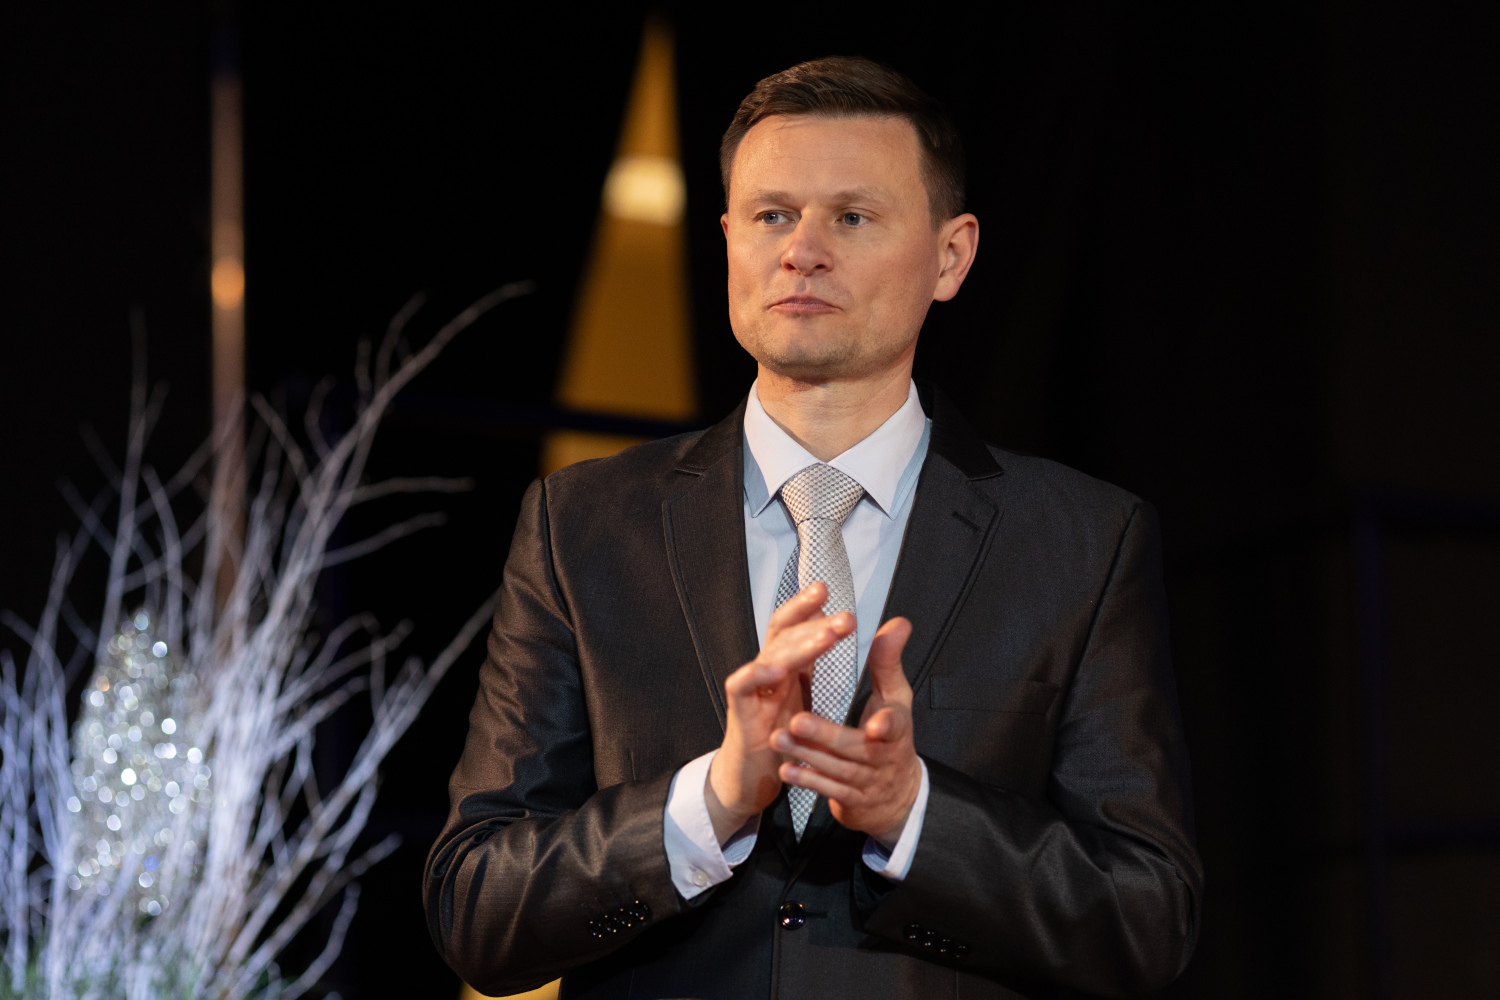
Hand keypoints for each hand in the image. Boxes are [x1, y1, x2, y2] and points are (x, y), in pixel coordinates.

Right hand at [707, 583, 854, 842]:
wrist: (756, 778)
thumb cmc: (784, 738)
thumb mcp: (811, 700)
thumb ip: (827, 670)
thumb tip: (846, 637)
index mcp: (787, 666)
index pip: (793, 626)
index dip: (806, 606)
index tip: (826, 588)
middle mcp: (768, 671)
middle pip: (783, 633)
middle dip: (812, 620)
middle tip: (845, 616)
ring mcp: (753, 689)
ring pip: (771, 655)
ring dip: (800, 645)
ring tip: (829, 637)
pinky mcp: (740, 712)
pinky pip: (741, 685)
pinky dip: (757, 674)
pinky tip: (779, 669)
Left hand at [771, 616, 920, 844]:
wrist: (895, 797)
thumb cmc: (889, 734)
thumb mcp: (896, 698)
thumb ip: (889, 661)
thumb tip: (899, 623)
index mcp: (896, 730)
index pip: (896, 726)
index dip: (887, 725)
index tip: (876, 725)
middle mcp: (883, 758)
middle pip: (856, 749)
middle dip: (826, 736)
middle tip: (798, 720)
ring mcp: (866, 782)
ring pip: (836, 770)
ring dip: (806, 755)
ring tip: (779, 737)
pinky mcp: (850, 799)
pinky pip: (827, 791)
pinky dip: (806, 780)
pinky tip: (786, 769)